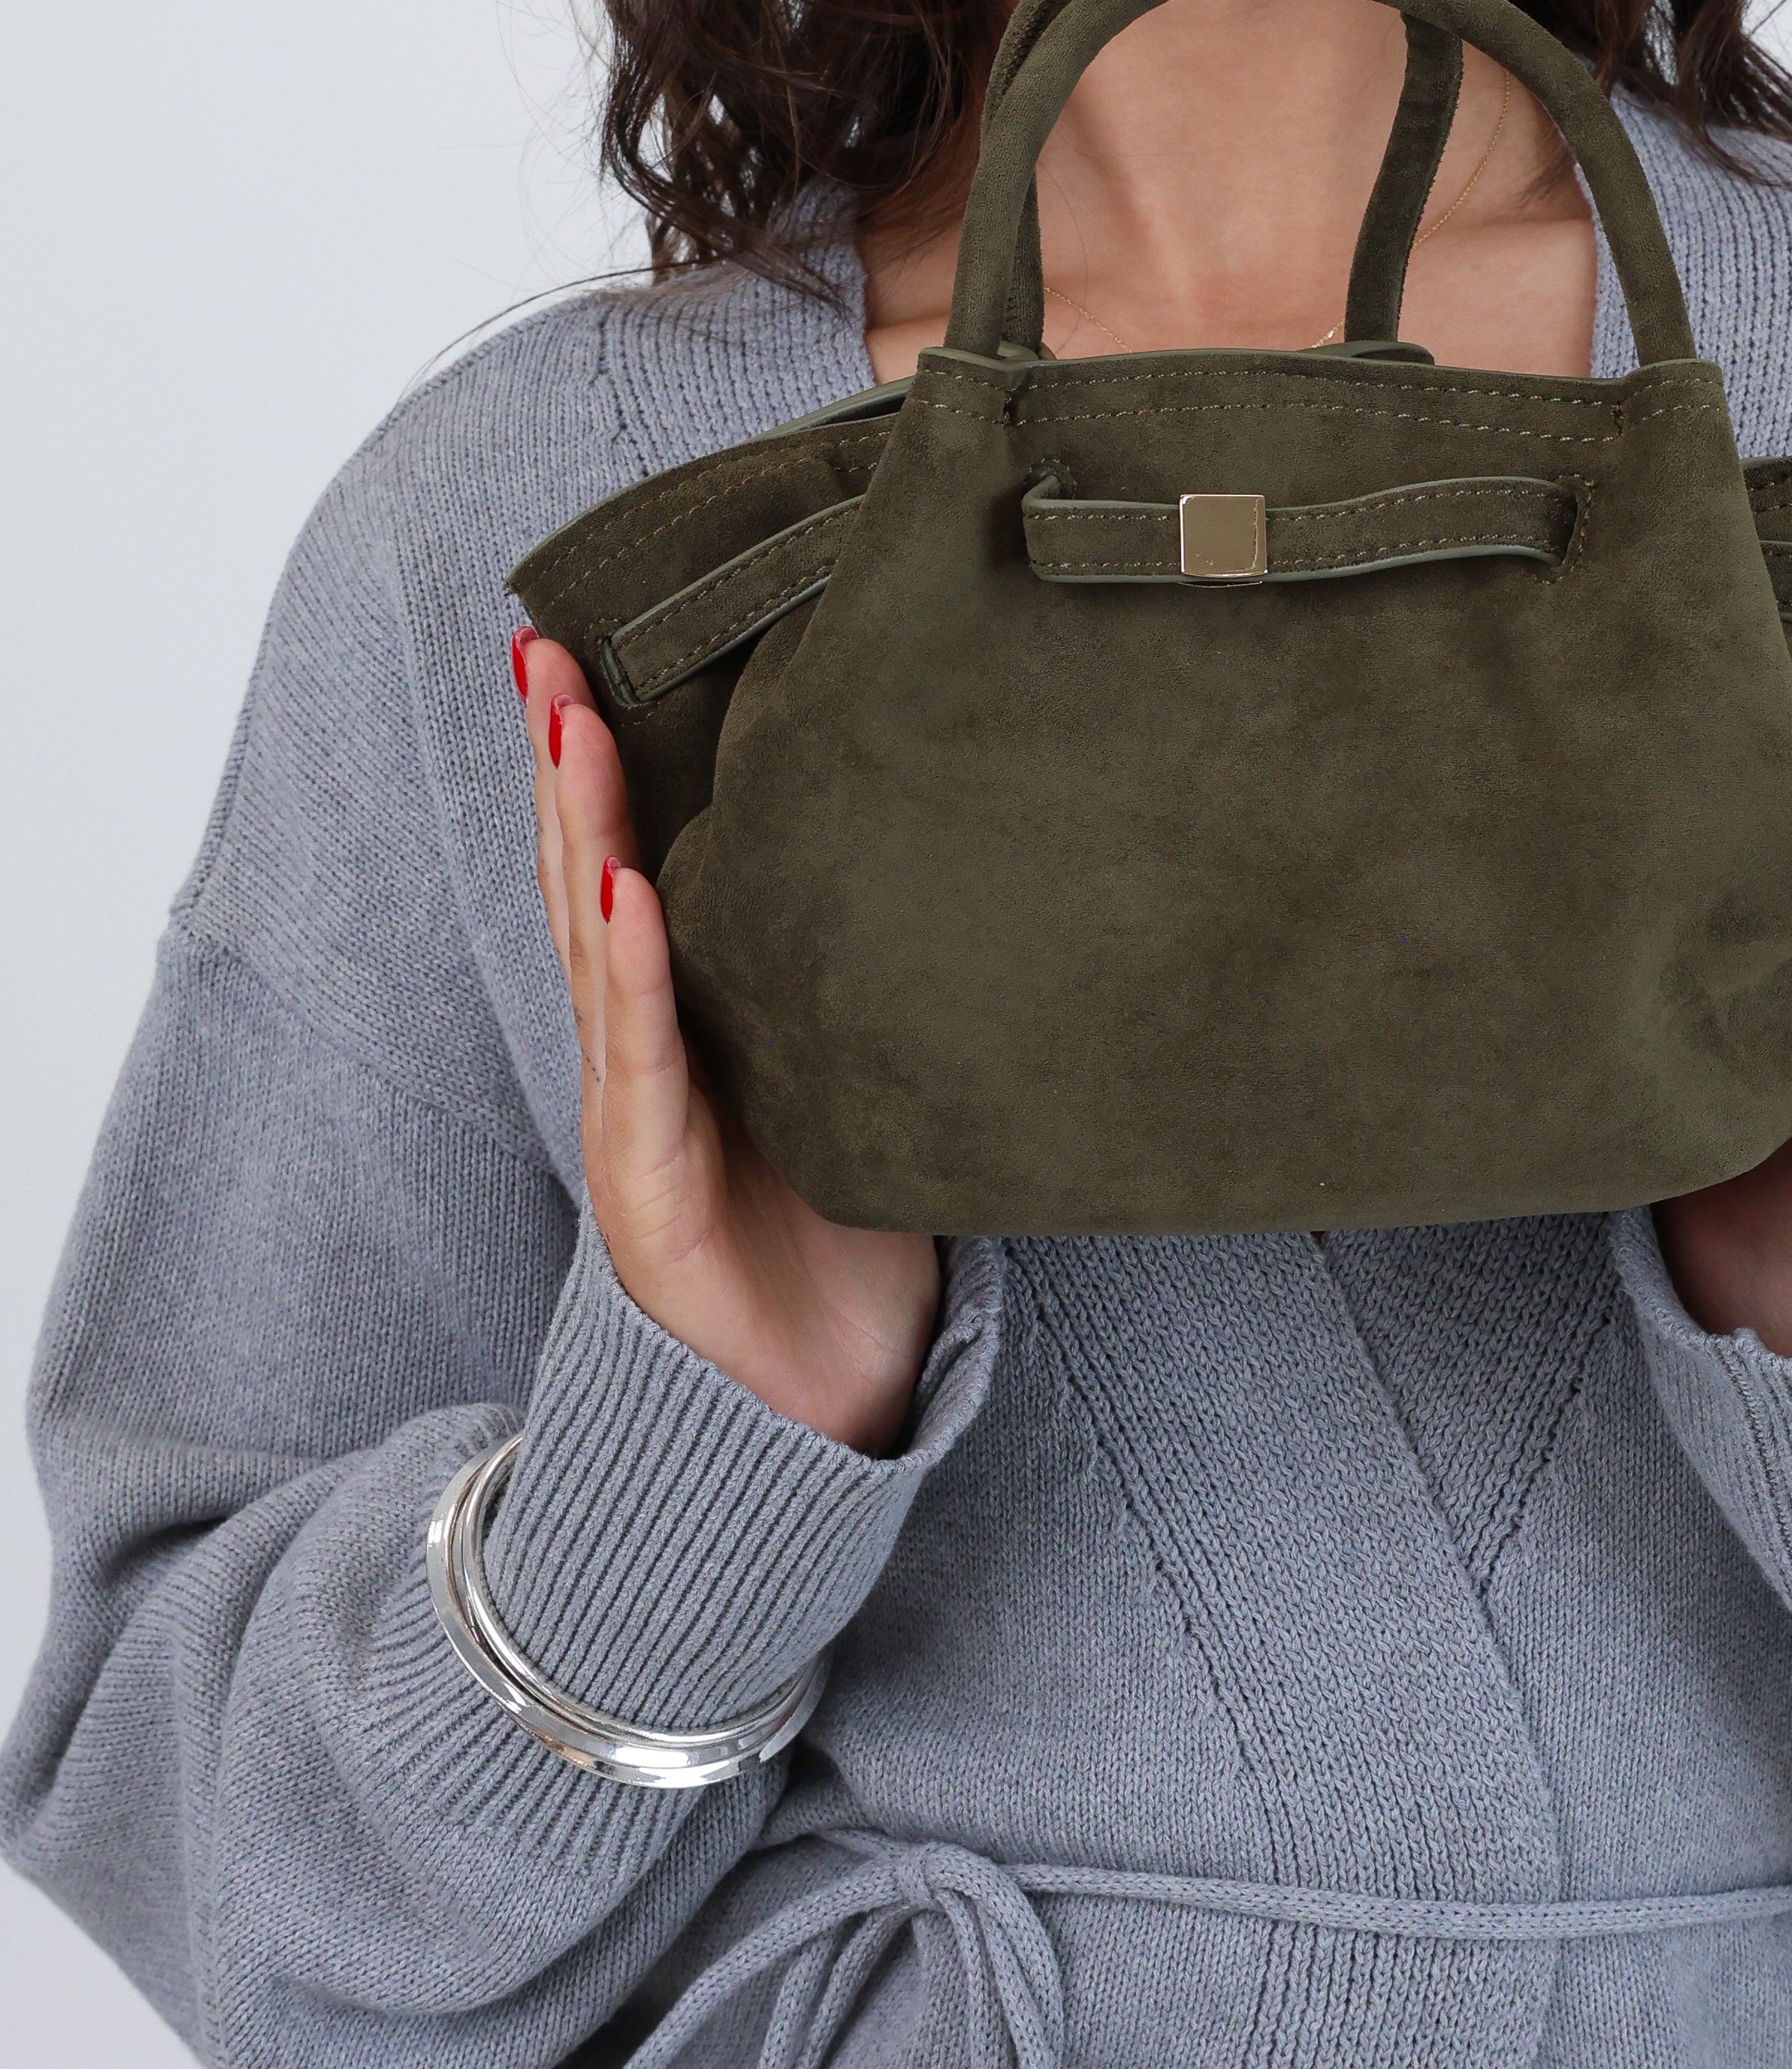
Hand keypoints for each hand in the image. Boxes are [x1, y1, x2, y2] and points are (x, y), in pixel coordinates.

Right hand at [513, 630, 941, 1449]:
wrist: (816, 1426)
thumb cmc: (844, 1252)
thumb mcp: (861, 1088)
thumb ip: (867, 994)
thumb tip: (967, 865)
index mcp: (685, 1029)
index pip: (628, 870)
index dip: (600, 768)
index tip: (586, 651)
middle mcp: (640, 1061)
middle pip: (586, 885)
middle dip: (562, 764)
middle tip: (546, 643)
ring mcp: (632, 1124)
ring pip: (592, 954)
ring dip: (577, 834)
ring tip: (569, 725)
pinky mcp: (649, 1197)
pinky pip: (639, 1068)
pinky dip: (630, 974)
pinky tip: (627, 894)